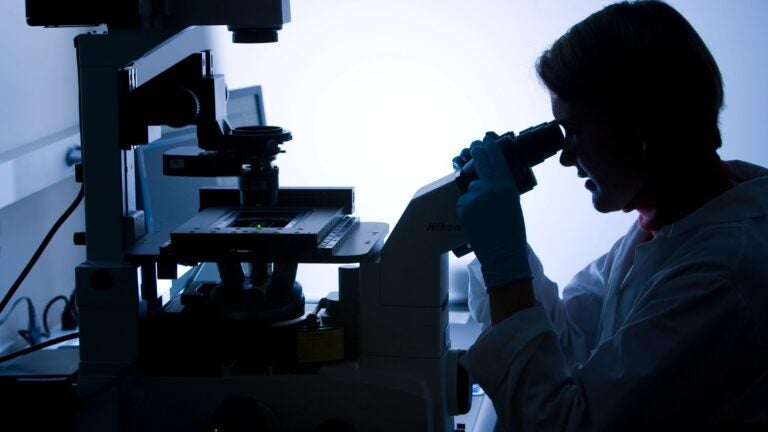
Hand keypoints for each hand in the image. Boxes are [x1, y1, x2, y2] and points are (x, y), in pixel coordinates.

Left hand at [456, 133, 530, 289]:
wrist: (503, 253)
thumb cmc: (511, 230)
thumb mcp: (512, 202)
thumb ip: (501, 186)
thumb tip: (487, 177)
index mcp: (507, 184)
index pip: (496, 157)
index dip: (490, 145)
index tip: (486, 139)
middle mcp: (491, 186)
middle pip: (478, 160)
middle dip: (474, 151)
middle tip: (472, 146)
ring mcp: (475, 195)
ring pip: (470, 187)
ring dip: (473, 194)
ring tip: (484, 213)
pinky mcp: (463, 206)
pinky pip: (463, 201)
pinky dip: (467, 207)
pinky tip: (476, 219)